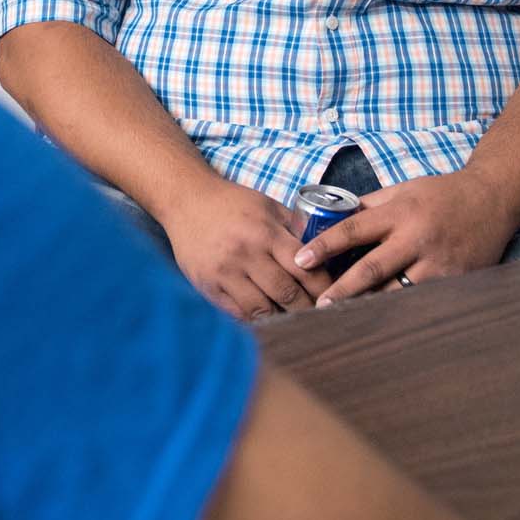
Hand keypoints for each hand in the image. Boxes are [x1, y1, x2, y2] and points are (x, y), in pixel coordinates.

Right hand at [160, 179, 333, 321]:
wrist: (186, 199)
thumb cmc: (233, 203)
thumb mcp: (268, 206)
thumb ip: (296, 228)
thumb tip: (327, 253)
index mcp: (266, 232)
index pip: (305, 269)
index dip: (323, 288)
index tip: (333, 297)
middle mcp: (246, 253)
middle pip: (287, 294)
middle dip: (307, 308)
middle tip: (320, 316)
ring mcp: (224, 272)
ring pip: (262, 310)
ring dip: (281, 318)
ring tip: (294, 319)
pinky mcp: (207, 285)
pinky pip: (237, 314)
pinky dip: (255, 319)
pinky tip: (267, 317)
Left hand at [294, 169, 519, 305]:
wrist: (494, 198)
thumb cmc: (442, 193)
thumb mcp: (403, 190)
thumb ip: (370, 206)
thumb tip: (332, 218)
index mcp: (399, 213)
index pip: (353, 230)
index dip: (325, 246)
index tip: (301, 260)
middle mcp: (416, 238)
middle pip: (372, 269)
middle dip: (343, 289)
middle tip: (318, 305)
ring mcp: (439, 263)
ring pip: (397, 292)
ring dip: (370, 307)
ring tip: (343, 321)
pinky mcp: (457, 280)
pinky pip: (423, 300)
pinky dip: (402, 311)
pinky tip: (383, 323)